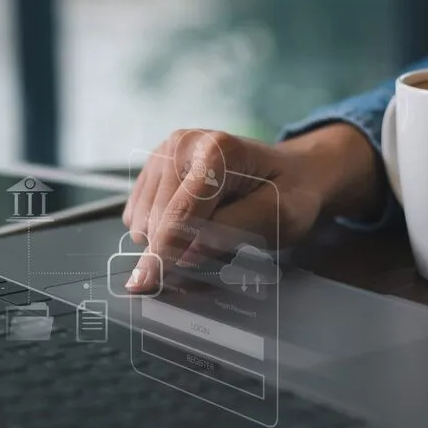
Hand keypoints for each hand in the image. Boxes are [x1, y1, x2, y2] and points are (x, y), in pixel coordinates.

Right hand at [121, 125, 383, 291]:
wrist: (291, 172)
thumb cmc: (289, 195)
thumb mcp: (277, 217)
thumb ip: (231, 232)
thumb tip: (184, 254)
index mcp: (218, 150)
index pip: (181, 212)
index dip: (165, 254)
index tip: (147, 285)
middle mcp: (183, 142)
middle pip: (156, 218)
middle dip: (175, 248)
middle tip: (216, 253)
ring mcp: (164, 151)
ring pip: (141, 220)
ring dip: (167, 241)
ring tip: (207, 233)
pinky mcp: (152, 167)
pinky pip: (136, 216)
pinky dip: (159, 231)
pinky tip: (190, 224)